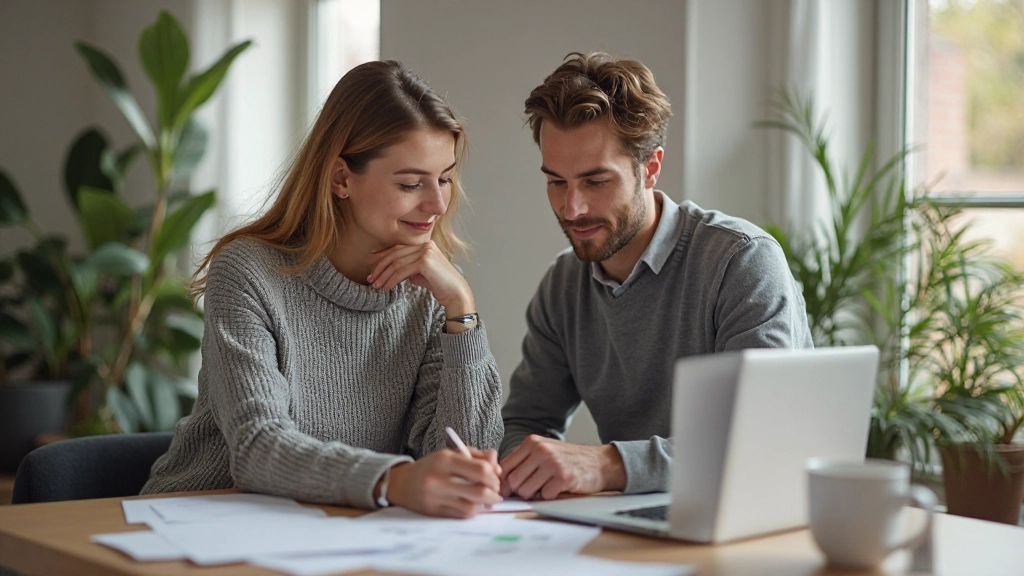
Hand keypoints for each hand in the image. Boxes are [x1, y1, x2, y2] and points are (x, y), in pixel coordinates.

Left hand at [367, 242, 474, 314]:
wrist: (455, 293)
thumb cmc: (439, 285)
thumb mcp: (421, 273)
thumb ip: (408, 267)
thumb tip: (392, 270)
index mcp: (425, 245)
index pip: (399, 248)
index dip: (383, 256)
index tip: (372, 265)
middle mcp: (425, 245)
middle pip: (395, 254)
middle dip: (380, 267)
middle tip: (370, 278)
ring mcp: (426, 252)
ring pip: (397, 263)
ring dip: (384, 275)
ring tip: (376, 285)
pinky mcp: (425, 262)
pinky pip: (402, 271)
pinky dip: (392, 280)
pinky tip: (386, 287)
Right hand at [383, 448, 501, 517]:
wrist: (401, 483)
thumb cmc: (431, 466)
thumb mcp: (451, 454)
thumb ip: (476, 456)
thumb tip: (498, 467)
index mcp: (445, 459)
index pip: (480, 469)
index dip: (494, 476)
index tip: (496, 478)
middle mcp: (439, 478)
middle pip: (479, 491)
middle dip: (494, 493)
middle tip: (496, 491)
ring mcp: (436, 497)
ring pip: (472, 506)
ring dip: (484, 504)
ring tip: (485, 499)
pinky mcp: (434, 511)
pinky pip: (461, 514)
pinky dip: (472, 510)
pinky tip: (473, 505)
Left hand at [499, 435, 625, 500]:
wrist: (599, 463)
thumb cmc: (569, 460)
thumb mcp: (544, 451)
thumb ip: (523, 461)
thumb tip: (499, 481)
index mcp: (532, 442)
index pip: (504, 466)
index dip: (504, 482)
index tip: (510, 489)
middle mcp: (541, 450)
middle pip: (513, 480)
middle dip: (520, 490)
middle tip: (532, 489)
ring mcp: (552, 463)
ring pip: (526, 490)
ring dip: (534, 494)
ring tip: (547, 486)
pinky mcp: (563, 477)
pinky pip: (544, 496)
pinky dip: (549, 496)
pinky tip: (559, 488)